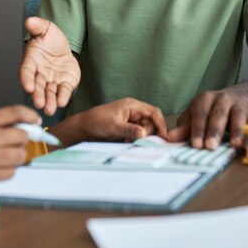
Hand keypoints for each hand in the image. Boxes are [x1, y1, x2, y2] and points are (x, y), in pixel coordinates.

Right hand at [0, 105, 39, 194]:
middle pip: (22, 135)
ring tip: (6, 153)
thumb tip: (25, 125)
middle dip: (24, 137)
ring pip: (20, 156)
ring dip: (18, 155)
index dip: (30, 115)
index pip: (15, 113)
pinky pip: (11, 173)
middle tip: (18, 140)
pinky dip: (9, 169)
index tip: (36, 120)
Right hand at [20, 16, 80, 115]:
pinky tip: (62, 102)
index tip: (27, 87)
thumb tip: (30, 21)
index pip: (26, 71)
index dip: (26, 79)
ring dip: (49, 101)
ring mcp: (51, 81)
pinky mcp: (64, 84)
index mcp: (31, 61)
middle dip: (38, 96)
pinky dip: (62, 97)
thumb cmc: (49, 39)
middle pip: (37, 86)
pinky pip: (63, 91)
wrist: (63, 46)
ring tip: (50, 109)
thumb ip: (37, 26)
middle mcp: (39, 74)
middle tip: (38, 104)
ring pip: (49, 93)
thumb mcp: (45, 28)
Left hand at [53, 98, 167, 145]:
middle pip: (151, 122)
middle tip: (137, 141)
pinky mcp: (127, 127)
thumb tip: (144, 134)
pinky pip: (138, 133)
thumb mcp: (114, 126)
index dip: (161, 124)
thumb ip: (130, 130)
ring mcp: (131, 119)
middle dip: (148, 133)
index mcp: (132, 105)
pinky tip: (126, 142)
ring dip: (140, 137)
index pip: (153, 112)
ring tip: (127, 141)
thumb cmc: (96, 121)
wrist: (83, 127)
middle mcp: (133, 111)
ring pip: (145, 129)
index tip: (164, 137)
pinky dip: (135, 139)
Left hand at [167, 89, 247, 149]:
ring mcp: (238, 106)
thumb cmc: (209, 111)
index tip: (196, 145)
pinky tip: (247, 145)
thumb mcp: (194, 116)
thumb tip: (168, 138)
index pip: (200, 114)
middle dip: (215, 131)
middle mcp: (223, 99)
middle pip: (218, 114)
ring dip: (237, 130)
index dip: (198, 130)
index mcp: (205, 99)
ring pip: (238, 116)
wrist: (236, 99)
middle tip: (210, 147)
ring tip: (234, 145)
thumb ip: (184, 129)